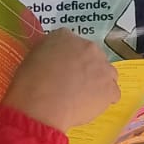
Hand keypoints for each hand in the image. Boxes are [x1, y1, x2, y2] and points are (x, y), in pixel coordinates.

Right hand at [2, 30, 120, 132]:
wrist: (42, 105)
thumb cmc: (30, 82)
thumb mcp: (32, 57)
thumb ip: (47, 53)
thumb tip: (54, 60)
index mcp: (65, 37)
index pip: (72, 43)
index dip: (70, 58)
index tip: (65, 70)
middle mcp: (88, 47)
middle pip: (94, 56)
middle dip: (87, 69)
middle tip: (75, 84)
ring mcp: (103, 68)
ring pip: (107, 74)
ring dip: (99, 82)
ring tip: (85, 96)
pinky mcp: (110, 89)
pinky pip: (112, 93)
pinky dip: (104, 100)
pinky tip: (90, 106)